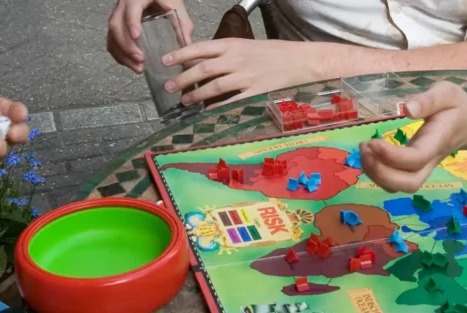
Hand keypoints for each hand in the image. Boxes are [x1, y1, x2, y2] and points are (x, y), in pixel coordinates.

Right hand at [107, 0, 193, 72]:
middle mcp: (123, 6)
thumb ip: (182, 23)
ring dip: (122, 54)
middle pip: (116, 26)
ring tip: (138, 68)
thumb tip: (187, 45)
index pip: (130, 10)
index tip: (137, 37)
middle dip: (126, 46)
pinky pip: (112, 40)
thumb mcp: (175, 5)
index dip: (131, 23)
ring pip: (112, 35)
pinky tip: (131, 64)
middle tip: (141, 60)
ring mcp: (118, 16)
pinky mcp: (118, 26)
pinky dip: (119, 54)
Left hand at [162, 39, 305, 106]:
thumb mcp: (247, 46)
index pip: (201, 48)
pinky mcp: (257, 92)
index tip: (164, 60)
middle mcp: (237, 60)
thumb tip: (203, 62)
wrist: (302, 61)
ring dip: (197, 95)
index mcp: (233, 45)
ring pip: (215, 87)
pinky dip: (219, 107)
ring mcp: (247, 77)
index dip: (180, 54)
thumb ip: (226, 53)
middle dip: (183, 78)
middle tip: (169, 87)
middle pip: (203, 69)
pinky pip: (233, 101)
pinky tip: (208, 112)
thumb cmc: (275, 53)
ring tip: (185, 101)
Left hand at [361, 82, 466, 192]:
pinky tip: (370, 154)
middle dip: (382, 173)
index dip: (392, 156)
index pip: (416, 159)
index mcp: (437, 141)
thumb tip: (406, 109)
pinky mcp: (415, 168)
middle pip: (408, 183)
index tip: (373, 141)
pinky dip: (378, 174)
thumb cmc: (457, 106)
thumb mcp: (447, 93)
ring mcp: (423, 167)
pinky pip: (396, 182)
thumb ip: (429, 100)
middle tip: (365, 147)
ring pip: (401, 187)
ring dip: (377, 175)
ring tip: (364, 150)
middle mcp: (430, 160)